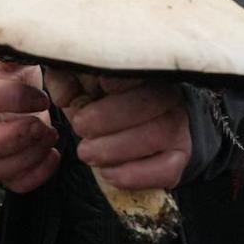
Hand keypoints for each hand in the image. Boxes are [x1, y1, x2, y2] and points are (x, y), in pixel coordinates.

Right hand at [0, 57, 59, 192]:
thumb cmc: (7, 73)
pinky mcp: (0, 169)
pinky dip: (37, 175)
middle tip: (44, 126)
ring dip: (30, 157)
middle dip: (15, 138)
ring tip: (51, 135)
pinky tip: (53, 155)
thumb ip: (13, 54)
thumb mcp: (7, 57)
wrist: (4, 94)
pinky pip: (15, 184)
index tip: (42, 97)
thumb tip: (27, 44)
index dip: (12, 99)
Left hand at [44, 69, 190, 190]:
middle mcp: (168, 94)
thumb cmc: (97, 100)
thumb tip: (65, 97)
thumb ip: (65, 80)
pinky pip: (167, 169)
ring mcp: (178, 126)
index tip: (101, 85)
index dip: (124, 77)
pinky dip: (135, 175)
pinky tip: (108, 173)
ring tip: (87, 152)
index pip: (141, 68)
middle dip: (108, 118)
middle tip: (80, 128)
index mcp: (143, 70)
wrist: (127, 130)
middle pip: (150, 101)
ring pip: (158, 134)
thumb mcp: (76, 84)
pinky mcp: (179, 157)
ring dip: (116, 148)